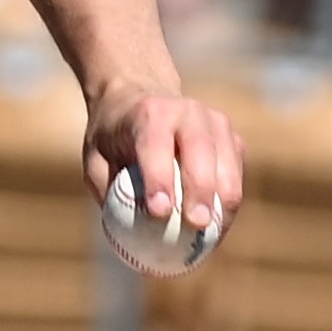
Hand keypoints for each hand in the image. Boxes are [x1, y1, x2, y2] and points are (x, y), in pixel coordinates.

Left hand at [84, 83, 243, 229]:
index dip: (159, 179)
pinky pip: (236, 173)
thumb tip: (125, 231)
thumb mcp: (95, 155)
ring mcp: (215, 122)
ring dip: (223, 202)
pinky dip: (228, 201)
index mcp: (149, 113)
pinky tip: (217, 226)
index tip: (159, 212)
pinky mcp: (232, 138)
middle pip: (200, 153)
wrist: (140, 95)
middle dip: (200, 192)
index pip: (155, 146)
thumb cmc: (113, 135)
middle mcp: (187, 112)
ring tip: (211, 236)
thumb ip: (107, 187)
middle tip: (196, 226)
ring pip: (228, 166)